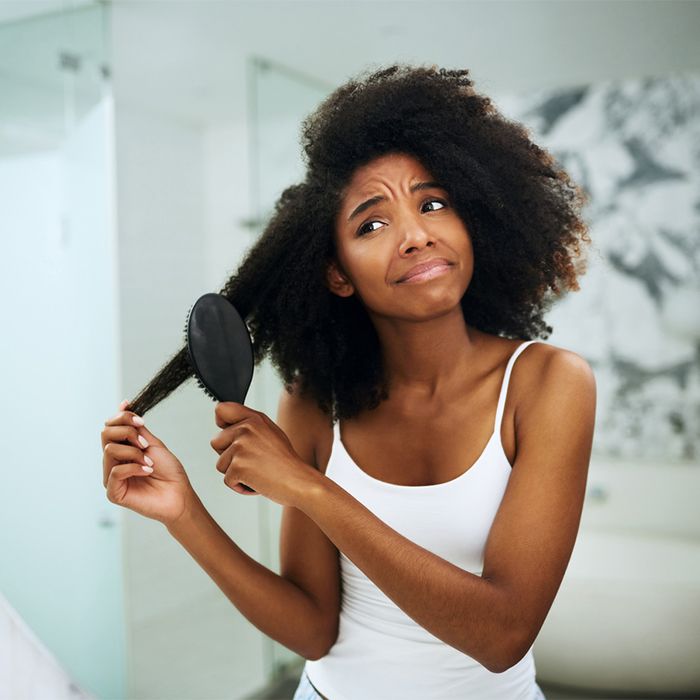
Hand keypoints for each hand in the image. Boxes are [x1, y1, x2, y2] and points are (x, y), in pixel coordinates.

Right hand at [101, 400, 196, 525]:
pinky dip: (134, 467)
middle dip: (127, 432)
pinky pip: (115, 471)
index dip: (122, 417)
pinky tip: (148, 470)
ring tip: (150, 461)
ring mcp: (111, 477)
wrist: (179, 494)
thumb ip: (136, 428)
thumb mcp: (153, 443)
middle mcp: (113, 462)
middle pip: (105, 434)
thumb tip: (123, 404)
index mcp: (121, 449)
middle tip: (146, 443)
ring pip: (110, 450)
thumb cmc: (169, 471)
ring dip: (134, 452)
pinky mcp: (113, 492)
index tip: (140, 420)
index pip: (109, 426)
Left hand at [210, 402, 319, 506]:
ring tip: (256, 472)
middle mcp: (246, 429)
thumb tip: (228, 427)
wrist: (299, 481)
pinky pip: (227, 480)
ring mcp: (241, 447)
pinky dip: (239, 486)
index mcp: (254, 419)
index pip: (222, 409)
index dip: (221, 424)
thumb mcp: (271, 433)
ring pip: (220, 464)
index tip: (229, 435)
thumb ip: (250, 426)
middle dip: (228, 456)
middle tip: (250, 461)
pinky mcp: (238, 466)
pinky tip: (256, 482)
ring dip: (234, 473)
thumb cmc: (286, 462)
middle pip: (216, 442)